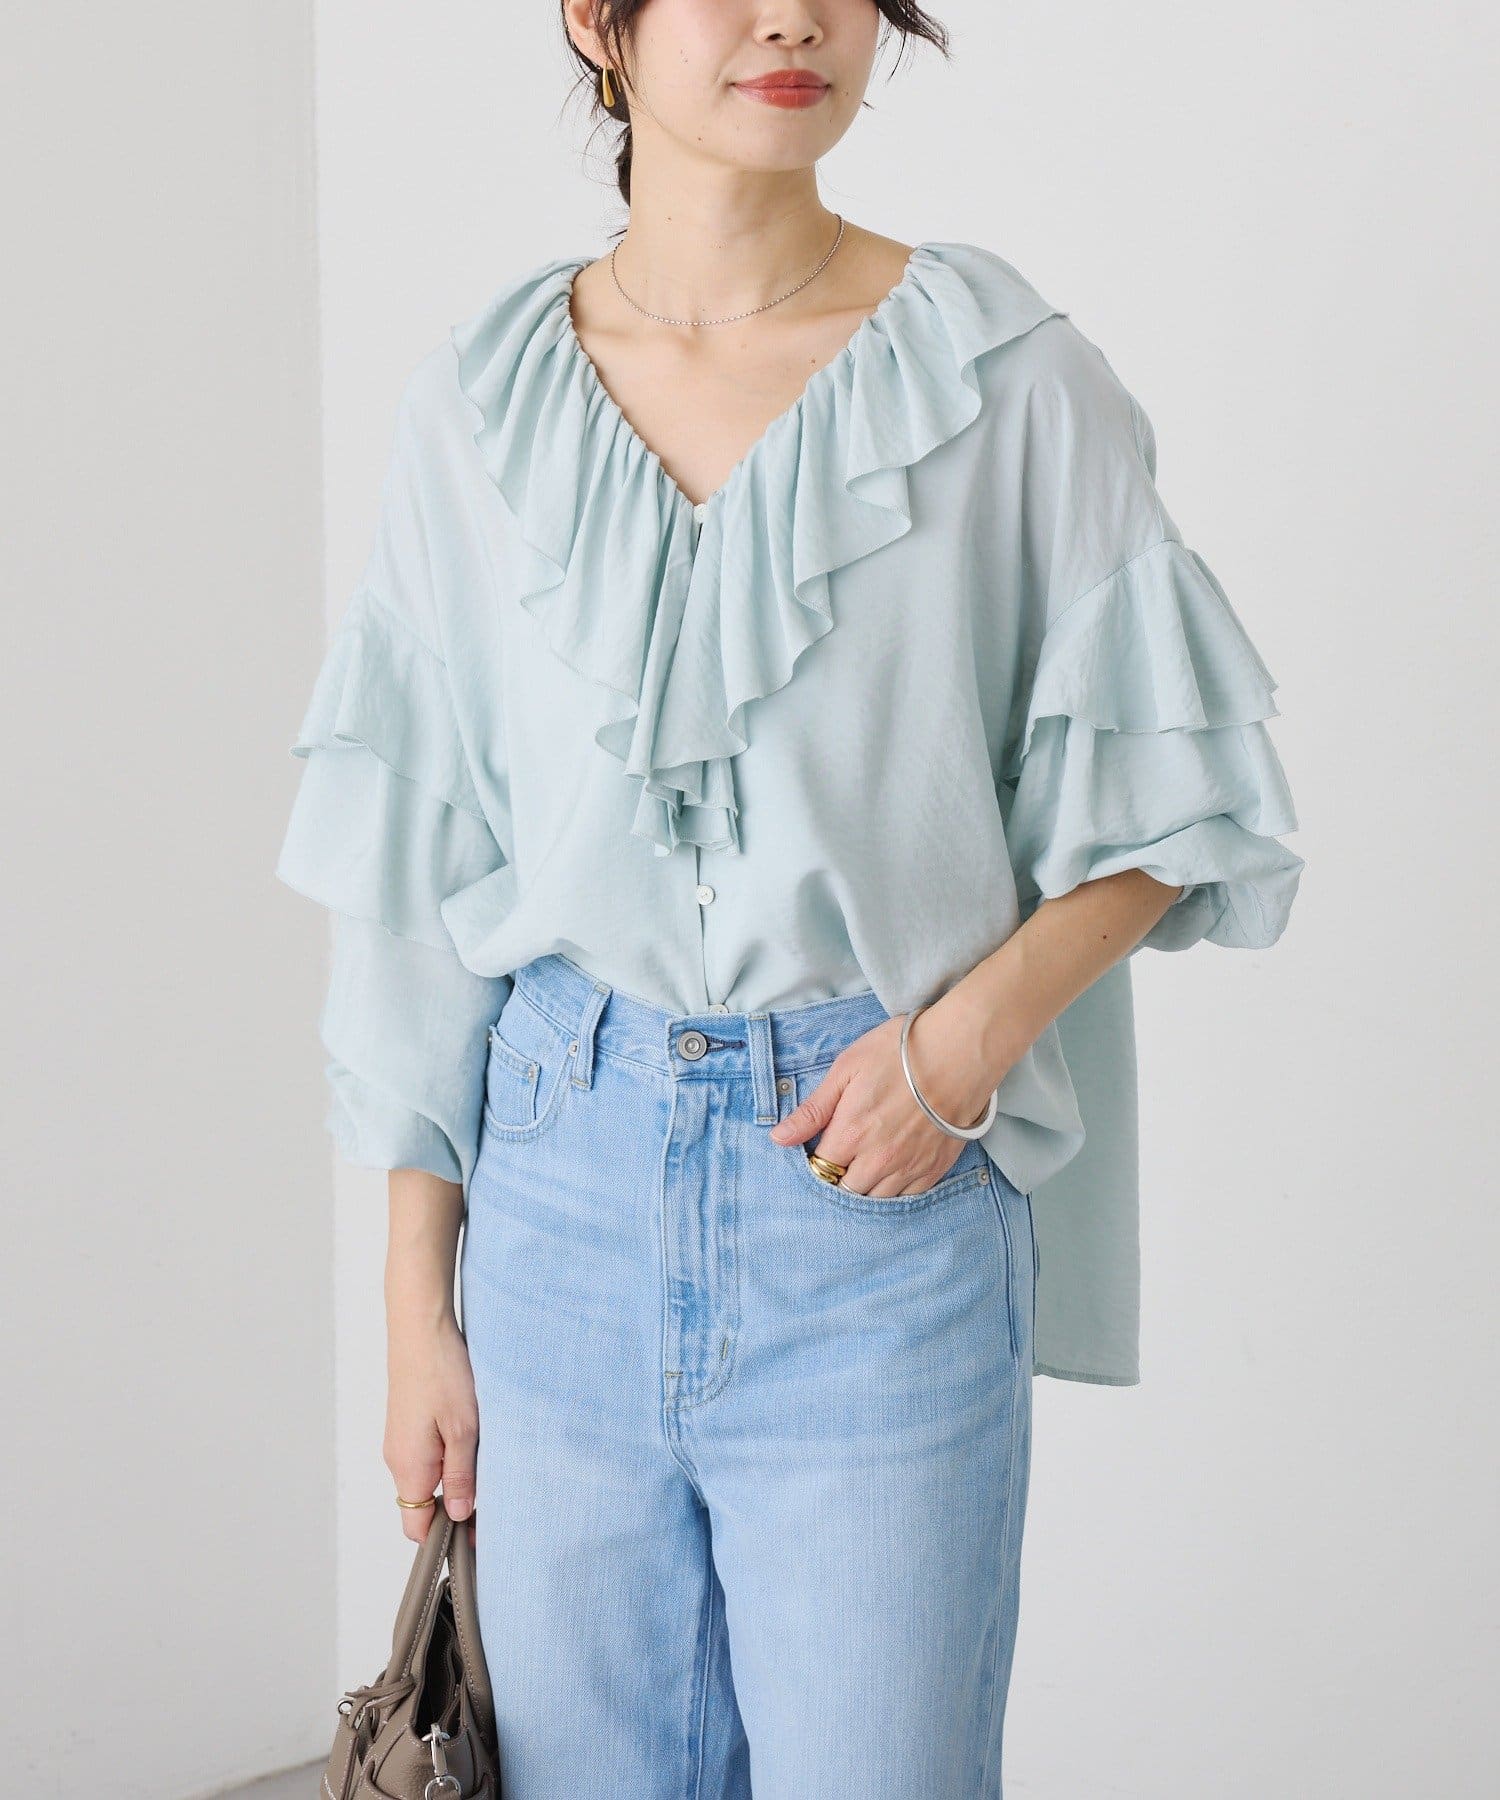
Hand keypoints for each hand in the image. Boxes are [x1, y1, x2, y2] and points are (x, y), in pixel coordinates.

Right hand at [384, 1308, 478, 1544]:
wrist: (420, 1325)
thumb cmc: (441, 1371)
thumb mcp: (464, 1428)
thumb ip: (461, 1476)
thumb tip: (459, 1515)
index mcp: (409, 1467)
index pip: (418, 1527)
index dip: (447, 1538)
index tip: (479, 1535)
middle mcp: (398, 1459)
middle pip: (422, 1505)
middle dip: (455, 1509)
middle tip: (494, 1500)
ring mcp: (400, 1440)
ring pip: (427, 1478)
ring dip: (454, 1480)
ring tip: (487, 1464)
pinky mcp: (407, 1423)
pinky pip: (426, 1456)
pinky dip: (447, 1457)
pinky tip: (472, 1440)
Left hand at [768, 1005, 998, 1197]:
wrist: (961, 1051)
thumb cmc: (901, 1052)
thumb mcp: (847, 1069)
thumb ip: (813, 1109)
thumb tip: (778, 1139)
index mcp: (850, 1134)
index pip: (819, 1169)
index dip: (815, 1159)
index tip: (821, 1146)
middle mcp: (878, 1159)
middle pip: (845, 1190)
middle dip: (838, 1177)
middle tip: (843, 1156)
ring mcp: (909, 1167)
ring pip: (875, 1199)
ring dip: (864, 1187)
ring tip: (865, 1165)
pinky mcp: (934, 1169)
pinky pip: (906, 1198)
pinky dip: (894, 1192)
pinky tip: (891, 1173)